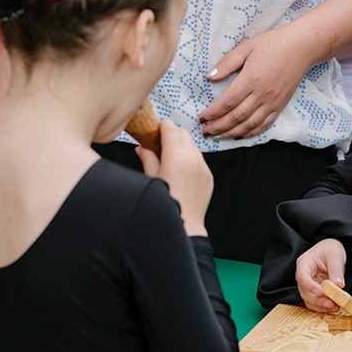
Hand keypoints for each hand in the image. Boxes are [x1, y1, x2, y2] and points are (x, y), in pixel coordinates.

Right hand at [137, 121, 212, 235]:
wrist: (185, 225)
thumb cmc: (165, 204)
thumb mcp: (151, 179)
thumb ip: (148, 159)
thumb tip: (142, 148)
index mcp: (175, 157)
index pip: (170, 128)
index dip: (162, 126)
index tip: (156, 129)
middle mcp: (191, 159)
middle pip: (183, 133)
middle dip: (173, 134)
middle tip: (161, 142)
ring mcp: (203, 167)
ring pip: (193, 145)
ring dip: (183, 145)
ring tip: (171, 158)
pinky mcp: (209, 176)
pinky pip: (200, 159)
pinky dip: (191, 158)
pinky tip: (182, 171)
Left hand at [200, 28, 313, 139]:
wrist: (301, 48)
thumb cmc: (273, 44)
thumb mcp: (246, 47)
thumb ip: (227, 63)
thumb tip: (209, 77)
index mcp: (251, 79)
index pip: (227, 102)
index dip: (212, 113)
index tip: (201, 118)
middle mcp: (261, 95)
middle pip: (236, 117)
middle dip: (218, 127)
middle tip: (205, 132)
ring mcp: (272, 102)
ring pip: (249, 125)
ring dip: (231, 133)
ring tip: (218, 136)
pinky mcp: (280, 106)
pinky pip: (264, 125)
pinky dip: (250, 133)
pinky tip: (239, 135)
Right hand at [295, 239, 346, 313]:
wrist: (332, 250)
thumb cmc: (330, 249)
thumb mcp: (335, 256)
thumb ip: (336, 270)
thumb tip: (339, 285)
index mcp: (304, 263)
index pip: (302, 277)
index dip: (310, 286)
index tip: (321, 292)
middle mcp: (303, 276)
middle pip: (304, 292)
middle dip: (318, 300)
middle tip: (331, 303)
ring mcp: (308, 285)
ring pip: (309, 300)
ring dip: (321, 306)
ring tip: (335, 307)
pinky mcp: (314, 291)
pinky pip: (315, 302)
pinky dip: (323, 307)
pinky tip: (334, 307)